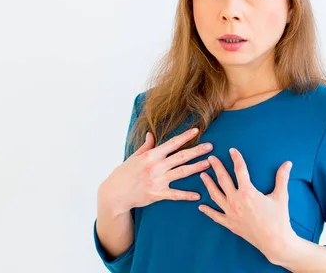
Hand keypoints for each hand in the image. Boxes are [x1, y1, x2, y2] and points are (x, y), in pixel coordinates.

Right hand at [97, 128, 213, 217]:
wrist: (115, 194)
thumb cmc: (124, 173)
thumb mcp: (134, 157)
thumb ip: (146, 146)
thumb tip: (151, 134)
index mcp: (151, 156)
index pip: (171, 143)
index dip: (185, 137)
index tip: (197, 131)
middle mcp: (156, 167)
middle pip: (181, 157)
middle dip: (197, 151)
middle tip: (211, 147)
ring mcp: (157, 181)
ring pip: (181, 173)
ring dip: (197, 168)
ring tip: (209, 164)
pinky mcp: (157, 195)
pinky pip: (175, 195)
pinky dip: (187, 195)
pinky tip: (197, 195)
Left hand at [198, 148, 296, 263]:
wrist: (275, 242)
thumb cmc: (279, 219)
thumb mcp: (281, 196)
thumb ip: (282, 178)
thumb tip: (288, 163)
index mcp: (248, 192)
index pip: (240, 170)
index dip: (236, 158)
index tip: (232, 150)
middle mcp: (236, 201)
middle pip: (223, 180)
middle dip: (216, 167)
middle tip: (210, 158)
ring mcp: (231, 213)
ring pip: (215, 195)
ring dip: (208, 184)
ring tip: (202, 175)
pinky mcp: (230, 224)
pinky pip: (215, 216)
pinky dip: (207, 211)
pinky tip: (200, 206)